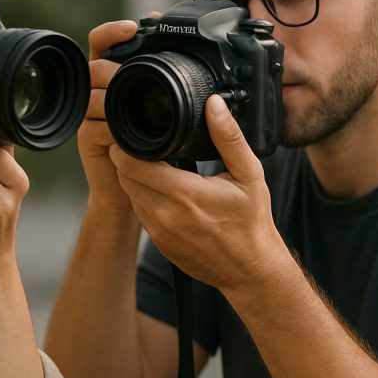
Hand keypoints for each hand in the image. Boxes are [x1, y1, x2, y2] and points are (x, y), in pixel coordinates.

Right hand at [78, 18, 141, 213]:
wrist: (139, 183)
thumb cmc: (153, 139)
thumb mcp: (160, 102)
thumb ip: (158, 70)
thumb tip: (163, 27)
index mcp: (113, 75)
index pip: (102, 42)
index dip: (112, 32)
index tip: (132, 27)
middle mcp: (97, 90)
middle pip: (95, 67)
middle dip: (114, 69)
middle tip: (132, 75)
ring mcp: (89, 115)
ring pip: (93, 96)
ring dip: (113, 99)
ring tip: (133, 105)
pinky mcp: (86, 138)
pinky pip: (94, 127)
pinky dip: (112, 129)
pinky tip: (126, 132)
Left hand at [110, 95, 286, 292]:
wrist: (251, 271)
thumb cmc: (252, 223)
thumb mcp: (249, 175)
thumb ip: (229, 137)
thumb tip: (214, 105)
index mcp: (185, 194)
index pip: (132, 163)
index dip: (126, 145)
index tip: (135, 133)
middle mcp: (166, 214)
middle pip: (124, 177)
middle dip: (128, 158)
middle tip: (142, 144)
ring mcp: (159, 232)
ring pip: (130, 195)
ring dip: (135, 179)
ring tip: (152, 165)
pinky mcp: (159, 244)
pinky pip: (140, 213)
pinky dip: (144, 198)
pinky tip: (162, 190)